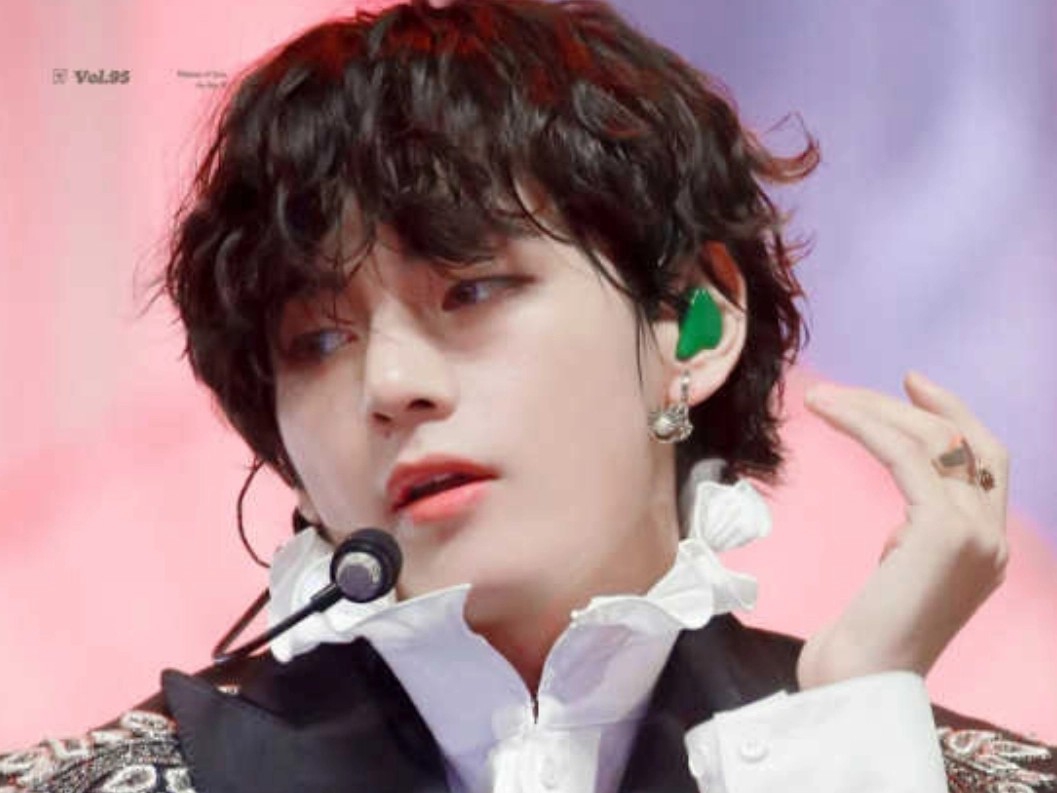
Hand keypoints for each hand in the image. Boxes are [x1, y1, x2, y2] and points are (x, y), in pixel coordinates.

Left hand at [796, 371, 1008, 688]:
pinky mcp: (944, 531)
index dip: (955, 420)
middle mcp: (993, 540)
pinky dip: (867, 427)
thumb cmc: (864, 639)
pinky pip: (906, 456)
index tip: (914, 390)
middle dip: (923, 408)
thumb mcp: (902, 580)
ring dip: (877, 412)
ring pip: (936, 443)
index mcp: (987, 551)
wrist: (860, 682)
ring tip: (824, 399)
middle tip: (884, 381)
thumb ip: (916, 545)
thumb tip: (902, 522)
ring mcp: (976, 535)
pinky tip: (830, 414)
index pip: (986, 466)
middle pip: (969, 444)